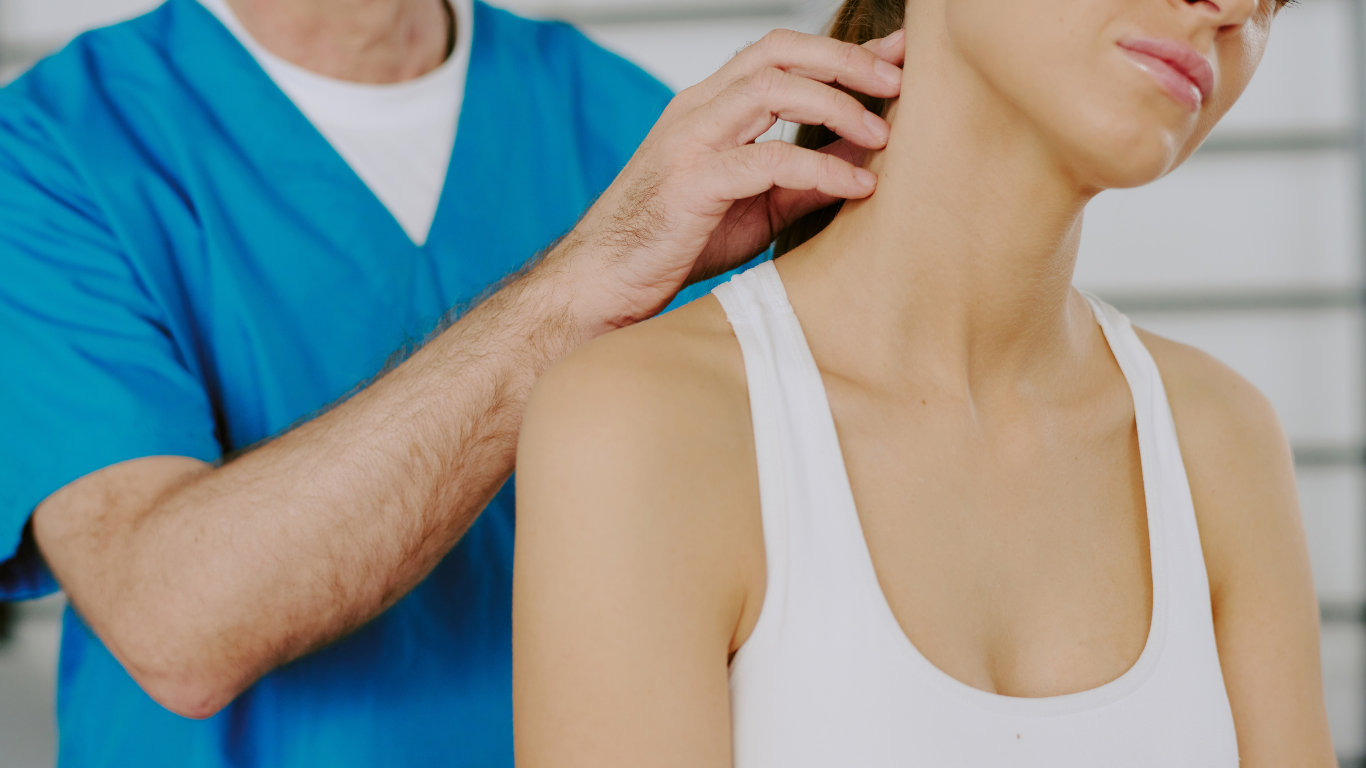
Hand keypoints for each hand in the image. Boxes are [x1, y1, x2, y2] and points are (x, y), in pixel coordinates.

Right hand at [550, 27, 906, 330]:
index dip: (840, 50)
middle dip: (845, 60)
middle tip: (898, 81)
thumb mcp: (758, 205)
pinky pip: (768, 161)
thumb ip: (808, 177)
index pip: (780, 53)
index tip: (895, 57)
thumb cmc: (674, 244)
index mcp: (711, 107)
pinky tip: (858, 187)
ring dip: (837, 105)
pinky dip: (821, 170)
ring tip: (883, 133)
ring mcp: (690, 141)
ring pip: (772, 89)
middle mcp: (698, 110)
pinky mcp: (691, 183)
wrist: (605, 285)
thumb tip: (870, 156)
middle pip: (779, 52)